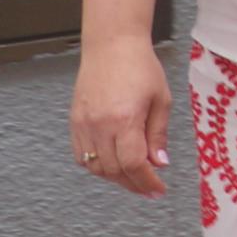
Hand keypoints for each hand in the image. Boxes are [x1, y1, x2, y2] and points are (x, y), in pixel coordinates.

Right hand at [71, 33, 170, 196]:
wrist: (112, 46)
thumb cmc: (141, 68)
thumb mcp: (161, 100)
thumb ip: (158, 135)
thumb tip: (159, 164)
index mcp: (124, 119)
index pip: (133, 164)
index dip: (146, 182)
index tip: (158, 190)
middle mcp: (99, 125)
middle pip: (113, 170)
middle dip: (133, 184)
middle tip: (149, 188)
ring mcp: (83, 124)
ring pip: (95, 166)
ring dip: (115, 177)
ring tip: (134, 177)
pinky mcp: (74, 122)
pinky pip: (81, 155)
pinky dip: (97, 166)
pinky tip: (113, 164)